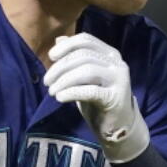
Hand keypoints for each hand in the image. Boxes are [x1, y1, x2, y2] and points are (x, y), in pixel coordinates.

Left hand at [44, 33, 149, 162]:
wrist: (117, 127)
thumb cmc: (99, 100)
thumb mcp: (85, 77)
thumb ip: (75, 58)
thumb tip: (59, 40)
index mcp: (109, 53)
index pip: (86, 39)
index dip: (66, 46)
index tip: (51, 57)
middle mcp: (117, 63)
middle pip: (83, 55)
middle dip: (60, 67)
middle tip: (47, 82)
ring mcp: (119, 79)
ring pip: (87, 70)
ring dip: (64, 80)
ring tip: (52, 91)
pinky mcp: (116, 97)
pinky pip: (90, 90)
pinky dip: (72, 92)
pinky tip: (60, 98)